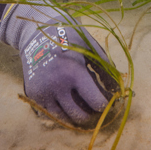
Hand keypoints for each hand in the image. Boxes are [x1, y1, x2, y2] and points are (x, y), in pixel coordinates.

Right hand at [0, 0, 116, 125]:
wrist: (36, 31)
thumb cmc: (67, 36)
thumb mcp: (88, 46)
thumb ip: (104, 67)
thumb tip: (117, 89)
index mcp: (73, 72)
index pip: (96, 103)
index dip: (104, 104)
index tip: (106, 100)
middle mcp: (57, 85)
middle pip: (80, 116)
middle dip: (90, 113)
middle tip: (93, 105)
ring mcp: (43, 91)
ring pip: (64, 119)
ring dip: (74, 114)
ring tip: (80, 104)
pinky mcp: (33, 94)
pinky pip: (50, 114)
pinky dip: (59, 111)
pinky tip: (64, 100)